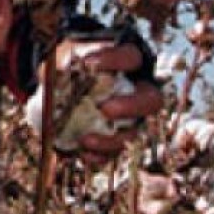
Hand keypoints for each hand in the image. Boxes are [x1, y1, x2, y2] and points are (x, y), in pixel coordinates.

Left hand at [54, 37, 164, 161]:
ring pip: (135, 133)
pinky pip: (116, 152)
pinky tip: (83, 154)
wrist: (66, 91)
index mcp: (129, 66)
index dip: (114, 60)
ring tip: (85, 140)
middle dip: (130, 107)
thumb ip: (66, 63)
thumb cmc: (72, 69)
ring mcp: (132, 119)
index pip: (131, 57)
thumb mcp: (68, 60)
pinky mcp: (117, 139)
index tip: (88, 63)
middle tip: (106, 109)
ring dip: (112, 140)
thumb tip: (62, 72)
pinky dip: (100, 156)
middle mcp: (139, 93)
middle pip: (151, 100)